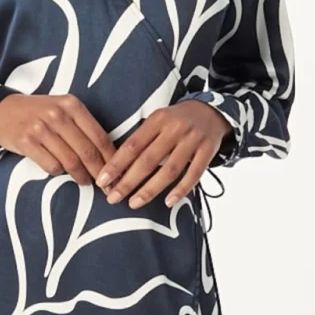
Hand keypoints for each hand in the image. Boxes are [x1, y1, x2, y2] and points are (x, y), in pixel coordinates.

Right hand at [0, 92, 116, 183]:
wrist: (2, 110)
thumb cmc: (39, 113)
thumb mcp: (62, 109)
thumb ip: (83, 126)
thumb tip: (108, 155)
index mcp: (72, 105)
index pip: (99, 136)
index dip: (111, 159)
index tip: (118, 173)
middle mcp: (57, 114)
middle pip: (87, 151)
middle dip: (100, 173)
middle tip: (106, 186)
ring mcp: (41, 128)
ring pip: (70, 161)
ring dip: (81, 176)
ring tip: (85, 181)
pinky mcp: (27, 142)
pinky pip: (51, 166)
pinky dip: (59, 173)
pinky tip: (61, 172)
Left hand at [96, 100, 230, 208]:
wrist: (211, 111)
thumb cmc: (177, 120)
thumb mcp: (158, 120)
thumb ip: (142, 139)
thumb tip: (116, 168)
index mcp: (158, 119)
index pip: (132, 145)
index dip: (116, 164)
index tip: (102, 180)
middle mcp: (175, 128)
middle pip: (148, 160)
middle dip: (128, 181)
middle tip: (113, 198)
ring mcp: (193, 140)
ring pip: (169, 169)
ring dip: (150, 189)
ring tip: (134, 203)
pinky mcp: (208, 150)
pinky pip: (194, 174)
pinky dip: (181, 190)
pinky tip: (168, 202)